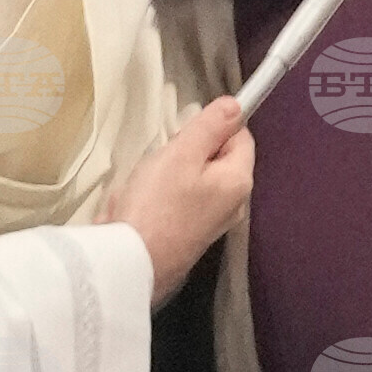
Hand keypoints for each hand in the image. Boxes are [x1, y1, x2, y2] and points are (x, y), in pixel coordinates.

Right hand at [116, 99, 254, 295]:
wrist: (130, 264)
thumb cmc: (156, 206)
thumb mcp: (182, 153)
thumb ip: (210, 126)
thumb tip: (234, 107)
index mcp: (238, 182)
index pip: (241, 135)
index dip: (215, 126)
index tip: (187, 132)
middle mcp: (233, 205)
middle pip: (216, 157)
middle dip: (187, 150)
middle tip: (165, 159)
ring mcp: (211, 223)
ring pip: (193, 177)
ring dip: (168, 171)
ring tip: (148, 182)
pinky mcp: (189, 235)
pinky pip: (178, 199)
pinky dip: (160, 195)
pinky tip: (141, 202)